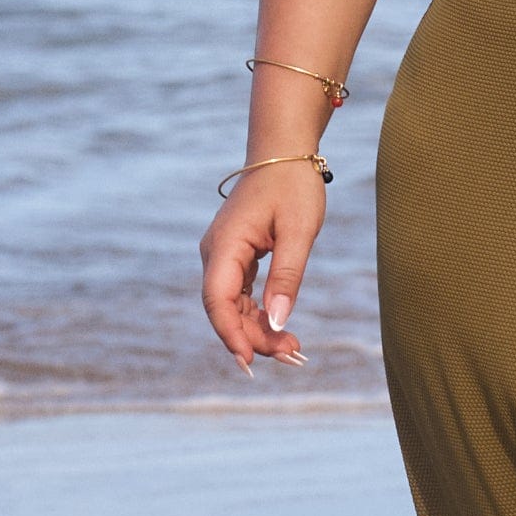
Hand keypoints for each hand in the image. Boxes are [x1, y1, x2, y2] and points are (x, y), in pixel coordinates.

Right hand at [199, 159, 328, 375]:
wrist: (284, 153)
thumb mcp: (299, 231)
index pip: (217, 299)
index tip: (250, 361)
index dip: (230, 333)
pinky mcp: (235, 258)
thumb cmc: (293, 186)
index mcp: (225, 244)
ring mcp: (223, 256)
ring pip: (232, 306)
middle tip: (293, 355)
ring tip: (293, 348)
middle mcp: (216, 253)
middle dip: (254, 338)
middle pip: (224, 309)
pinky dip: (259, 315)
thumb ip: (288, 276)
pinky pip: (240, 296)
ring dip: (258, 330)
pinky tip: (281, 329)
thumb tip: (278, 322)